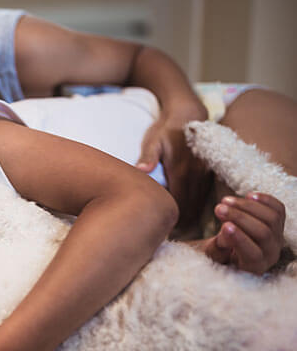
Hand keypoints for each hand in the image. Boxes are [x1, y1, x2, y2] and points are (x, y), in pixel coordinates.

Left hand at [137, 105, 209, 229]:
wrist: (188, 113)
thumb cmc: (166, 129)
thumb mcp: (154, 140)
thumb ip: (148, 157)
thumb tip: (140, 171)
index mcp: (180, 170)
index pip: (178, 202)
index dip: (172, 218)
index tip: (164, 231)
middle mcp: (195, 175)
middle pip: (191, 206)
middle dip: (183, 223)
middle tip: (171, 236)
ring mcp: (204, 173)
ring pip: (200, 202)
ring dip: (192, 217)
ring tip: (180, 231)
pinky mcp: (209, 172)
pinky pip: (205, 194)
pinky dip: (199, 206)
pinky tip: (191, 216)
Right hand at [201, 193, 285, 274]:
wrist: (228, 250)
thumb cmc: (217, 255)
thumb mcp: (211, 256)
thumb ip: (217, 248)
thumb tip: (227, 230)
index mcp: (253, 268)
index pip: (253, 254)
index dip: (240, 239)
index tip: (224, 226)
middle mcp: (270, 254)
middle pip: (263, 233)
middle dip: (240, 218)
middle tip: (218, 208)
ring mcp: (277, 238)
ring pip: (271, 218)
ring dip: (247, 206)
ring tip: (225, 200)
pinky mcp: (278, 224)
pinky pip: (278, 209)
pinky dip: (265, 200)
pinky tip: (248, 195)